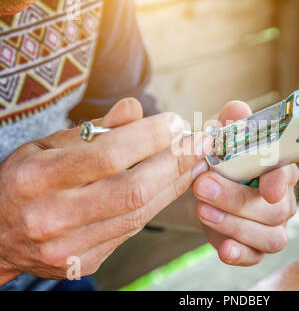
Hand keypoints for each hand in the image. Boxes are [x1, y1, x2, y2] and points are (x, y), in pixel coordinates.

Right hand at [0, 98, 210, 283]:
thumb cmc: (25, 180)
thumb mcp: (46, 145)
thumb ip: (93, 130)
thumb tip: (135, 108)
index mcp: (38, 178)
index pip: (107, 155)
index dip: (149, 137)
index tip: (176, 122)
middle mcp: (53, 216)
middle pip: (133, 189)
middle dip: (175, 162)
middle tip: (200, 142)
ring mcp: (70, 246)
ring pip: (139, 213)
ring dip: (175, 184)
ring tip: (197, 161)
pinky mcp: (85, 262)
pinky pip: (133, 230)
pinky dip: (159, 203)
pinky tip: (175, 184)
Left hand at [192, 101, 298, 265]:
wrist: (208, 192)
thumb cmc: (224, 165)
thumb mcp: (225, 142)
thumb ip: (233, 126)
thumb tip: (237, 109)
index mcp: (279, 171)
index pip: (288, 175)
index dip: (280, 182)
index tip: (267, 189)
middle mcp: (282, 202)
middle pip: (273, 209)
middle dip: (236, 199)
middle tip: (203, 187)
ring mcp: (272, 228)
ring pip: (269, 236)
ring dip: (234, 224)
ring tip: (202, 210)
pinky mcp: (256, 248)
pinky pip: (255, 257)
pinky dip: (240, 254)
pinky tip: (223, 249)